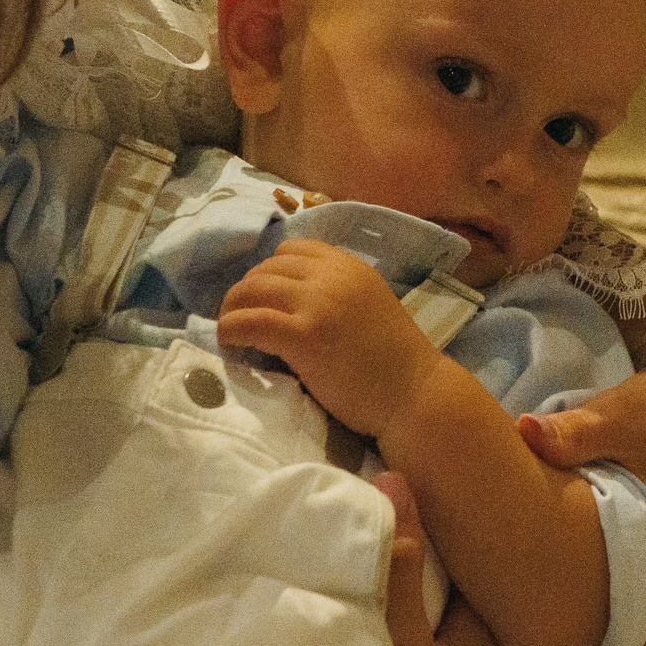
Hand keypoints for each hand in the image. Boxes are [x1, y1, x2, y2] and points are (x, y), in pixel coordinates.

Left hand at [217, 238, 430, 437]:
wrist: (416, 395)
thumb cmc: (395, 362)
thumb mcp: (369, 305)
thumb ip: (337, 293)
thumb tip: (292, 299)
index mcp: (350, 266)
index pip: (292, 250)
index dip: (270, 272)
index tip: (266, 298)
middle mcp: (333, 276)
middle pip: (266, 268)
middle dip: (247, 292)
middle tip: (243, 318)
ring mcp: (317, 304)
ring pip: (251, 290)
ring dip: (232, 309)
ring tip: (233, 332)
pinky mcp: (304, 336)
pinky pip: (248, 322)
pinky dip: (230, 330)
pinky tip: (230, 344)